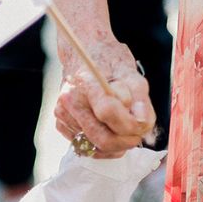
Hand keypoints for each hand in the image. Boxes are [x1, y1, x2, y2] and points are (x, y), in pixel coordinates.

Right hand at [54, 38, 156, 157]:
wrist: (84, 56)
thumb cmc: (109, 63)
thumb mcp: (131, 73)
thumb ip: (140, 99)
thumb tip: (142, 124)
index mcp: (87, 83)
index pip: (108, 112)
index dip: (130, 124)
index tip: (142, 125)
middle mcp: (70, 100)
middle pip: (101, 137)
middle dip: (124, 142)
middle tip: (137, 137)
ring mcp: (63, 113)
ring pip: (93, 146)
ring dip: (114, 144)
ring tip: (123, 131)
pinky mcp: (60, 123)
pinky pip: (84, 145)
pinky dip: (99, 144)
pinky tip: (106, 129)